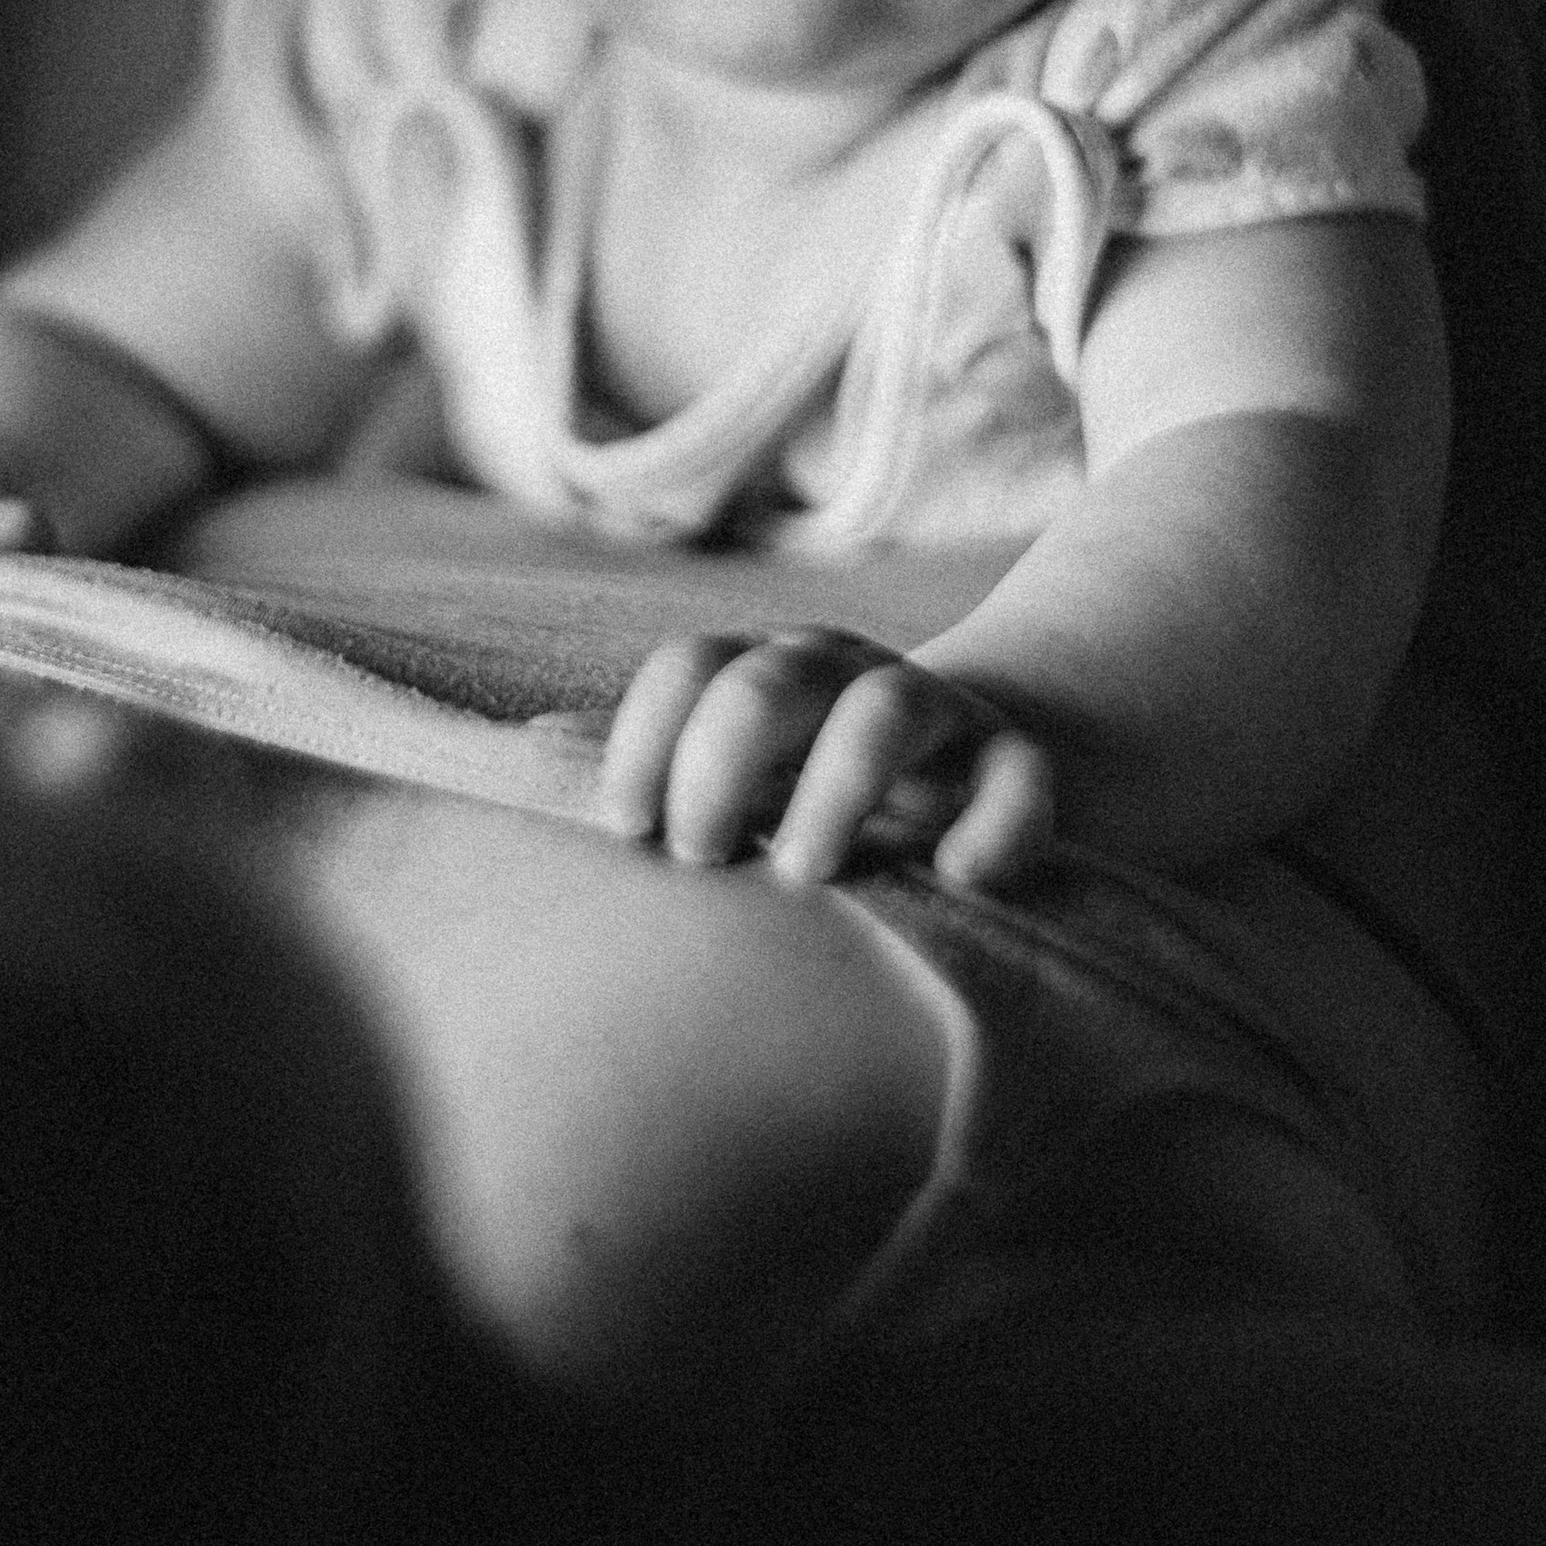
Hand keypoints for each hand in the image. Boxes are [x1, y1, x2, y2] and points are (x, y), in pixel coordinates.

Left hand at [597, 628, 1058, 891]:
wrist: (970, 767)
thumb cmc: (813, 778)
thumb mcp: (736, 763)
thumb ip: (651, 752)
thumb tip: (527, 747)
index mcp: (764, 671)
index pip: (690, 668)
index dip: (646, 740)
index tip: (625, 827)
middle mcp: (842, 676)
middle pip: (769, 681)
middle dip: (721, 763)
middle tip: (701, 854)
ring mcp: (935, 715)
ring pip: (889, 710)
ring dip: (838, 783)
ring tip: (801, 869)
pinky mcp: (1013, 768)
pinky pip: (1018, 780)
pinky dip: (994, 824)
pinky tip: (958, 878)